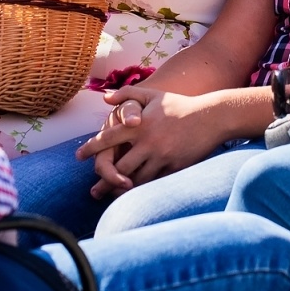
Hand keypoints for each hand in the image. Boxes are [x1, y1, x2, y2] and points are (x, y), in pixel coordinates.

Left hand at [77, 85, 230, 197]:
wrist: (211, 117)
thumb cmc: (179, 105)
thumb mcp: (152, 94)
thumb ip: (127, 94)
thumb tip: (105, 97)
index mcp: (139, 124)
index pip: (107, 139)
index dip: (90, 148)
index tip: (77, 157)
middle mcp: (147, 142)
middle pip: (118, 167)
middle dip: (104, 180)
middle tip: (93, 190)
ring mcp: (161, 156)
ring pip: (135, 179)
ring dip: (121, 189)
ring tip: (110, 196)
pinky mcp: (174, 167)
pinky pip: (153, 183)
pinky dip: (142, 189)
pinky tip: (133, 195)